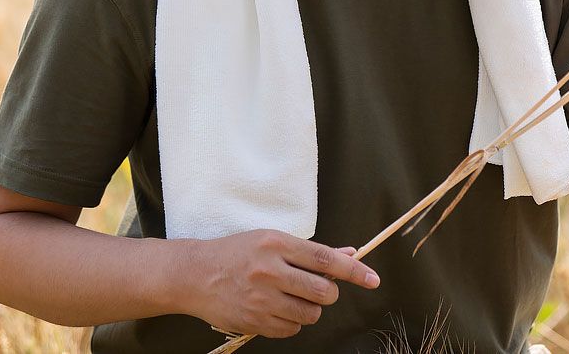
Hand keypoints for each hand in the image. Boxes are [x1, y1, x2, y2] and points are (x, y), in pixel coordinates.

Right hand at [182, 229, 379, 338]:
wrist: (195, 275)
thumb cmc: (238, 253)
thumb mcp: (272, 240)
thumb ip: (312, 251)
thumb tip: (350, 253)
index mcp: (276, 243)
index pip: (326, 259)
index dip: (354, 271)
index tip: (373, 279)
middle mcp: (270, 270)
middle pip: (323, 292)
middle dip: (328, 293)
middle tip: (316, 287)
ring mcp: (261, 299)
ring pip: (310, 314)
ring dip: (310, 309)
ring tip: (292, 297)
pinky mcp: (254, 321)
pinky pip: (291, 329)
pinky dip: (292, 322)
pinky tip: (277, 309)